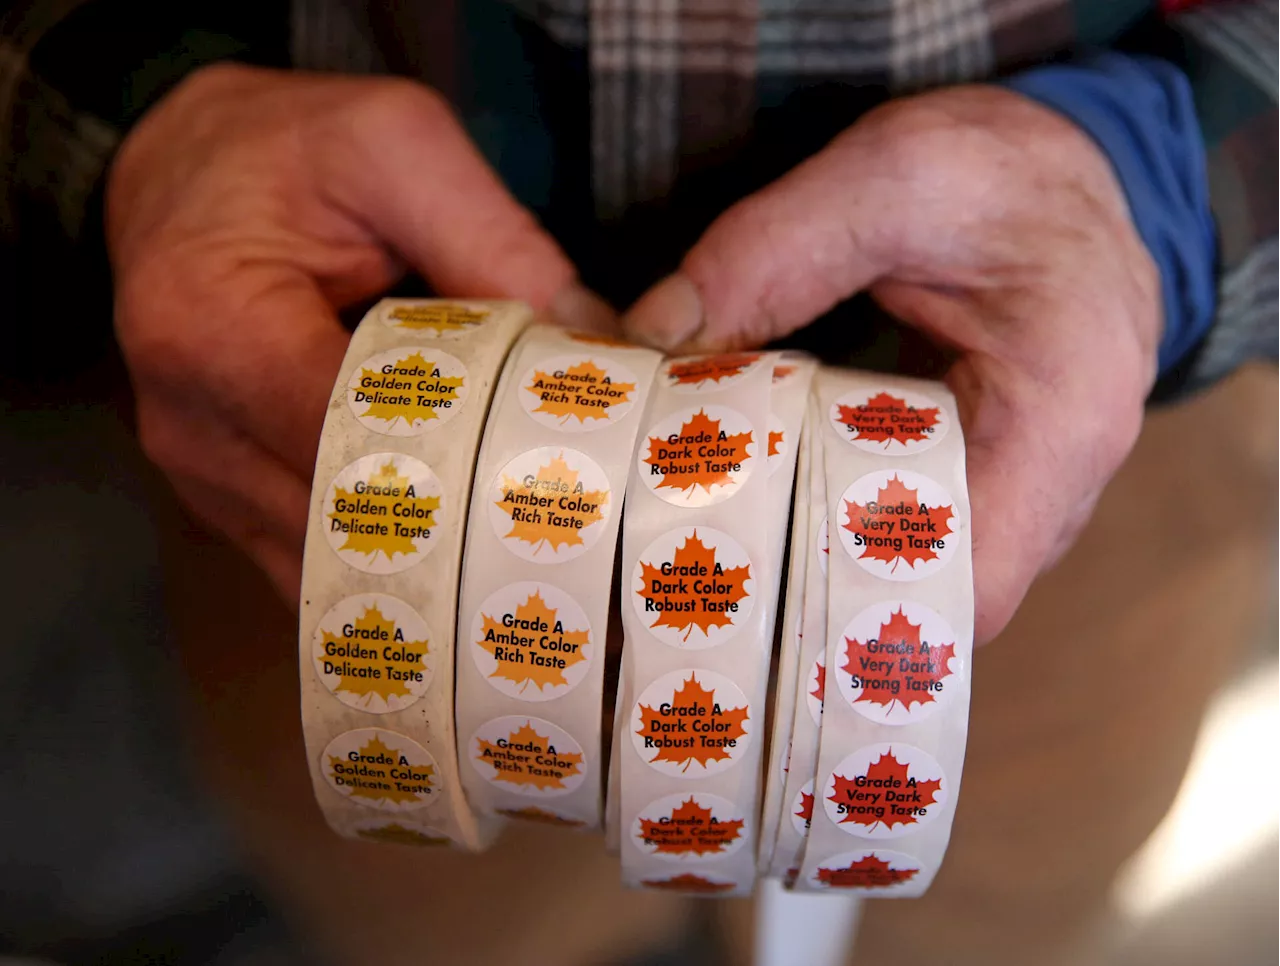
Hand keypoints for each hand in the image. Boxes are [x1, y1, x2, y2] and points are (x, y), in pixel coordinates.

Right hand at [108, 64, 609, 602]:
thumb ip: (496, 241)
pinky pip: (317, 562)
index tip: (559, 474)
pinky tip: (463, 546)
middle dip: (464, 530)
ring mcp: (202, 476)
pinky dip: (393, 563)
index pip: (358, 441)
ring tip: (523, 542)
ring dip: (432, 562)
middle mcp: (193, 425)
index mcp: (213, 327)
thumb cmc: (281, 148)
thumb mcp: (397, 144)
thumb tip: (596, 348)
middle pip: (350, 524)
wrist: (178, 170)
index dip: (468, 467)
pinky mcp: (223, 499)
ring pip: (336, 566)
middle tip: (564, 529)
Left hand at [622, 86, 1160, 643]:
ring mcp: (1016, 496)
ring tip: (703, 536)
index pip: (968, 585)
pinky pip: (897, 536)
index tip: (746, 587)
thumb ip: (768, 251)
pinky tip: (747, 495)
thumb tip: (648, 338)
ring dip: (804, 561)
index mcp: (1061, 420)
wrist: (1063, 172)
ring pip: (902, 574)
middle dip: (801, 591)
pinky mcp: (973, 484)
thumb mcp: (888, 177)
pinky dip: (821, 523)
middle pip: (921, 597)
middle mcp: (1053, 487)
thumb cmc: (1003, 173)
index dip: (856, 615)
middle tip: (693, 564)